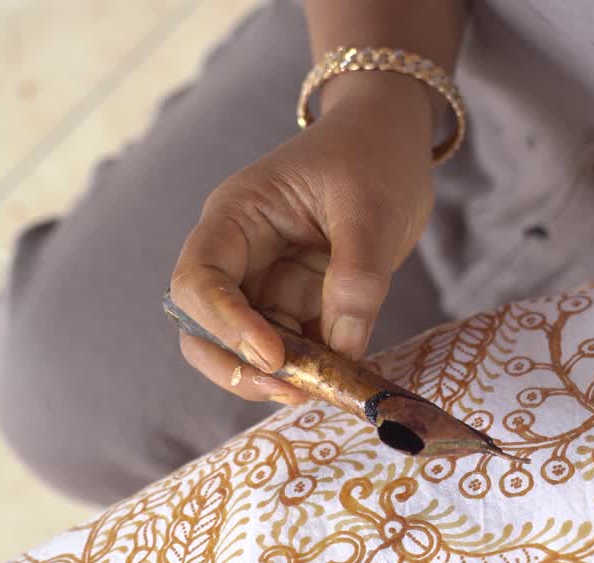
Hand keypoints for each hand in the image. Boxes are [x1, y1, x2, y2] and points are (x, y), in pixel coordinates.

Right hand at [170, 72, 434, 403]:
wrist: (393, 139)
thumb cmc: (374, 155)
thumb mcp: (373, 209)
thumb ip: (357, 277)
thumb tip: (342, 348)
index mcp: (237, 217)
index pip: (199, 281)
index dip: (224, 324)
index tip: (273, 355)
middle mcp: (241, 255)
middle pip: (205, 328)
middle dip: (238, 366)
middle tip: (291, 392)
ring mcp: (269, 282)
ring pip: (247, 347)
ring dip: (277, 378)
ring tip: (324, 392)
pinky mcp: (302, 302)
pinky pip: (294, 348)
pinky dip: (312, 371)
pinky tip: (342, 384)